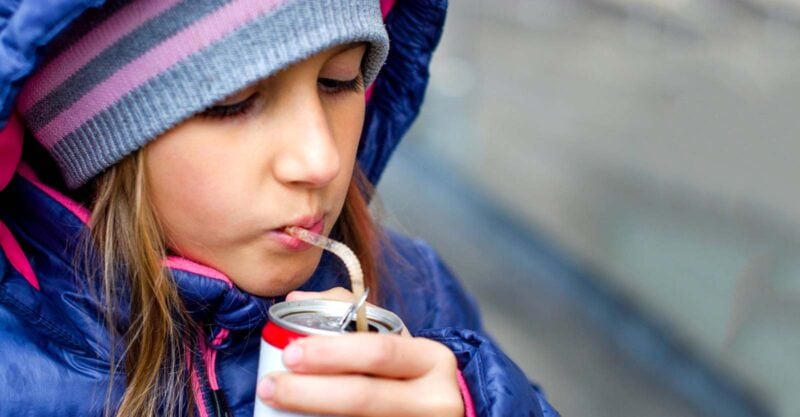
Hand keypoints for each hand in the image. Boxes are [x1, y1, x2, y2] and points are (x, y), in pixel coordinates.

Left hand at [257, 288, 464, 416]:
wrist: (439, 410)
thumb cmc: (409, 373)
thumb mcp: (394, 341)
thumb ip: (350, 312)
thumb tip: (296, 300)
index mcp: (432, 359)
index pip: (379, 352)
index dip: (331, 354)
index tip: (289, 352)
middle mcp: (434, 399)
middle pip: (364, 396)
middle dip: (310, 391)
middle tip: (271, 385)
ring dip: (309, 416)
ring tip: (275, 403)